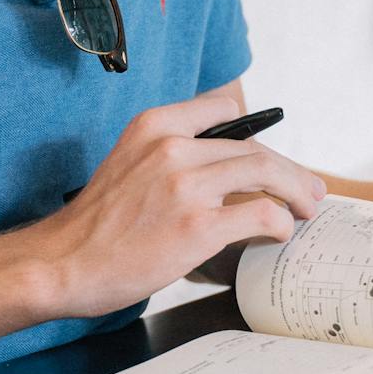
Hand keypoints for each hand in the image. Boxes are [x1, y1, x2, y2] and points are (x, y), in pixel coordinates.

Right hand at [25, 92, 328, 317]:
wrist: (63, 262)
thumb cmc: (96, 224)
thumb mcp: (128, 163)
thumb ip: (169, 155)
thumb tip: (219, 168)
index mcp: (154, 125)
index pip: (224, 111)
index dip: (255, 135)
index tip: (270, 155)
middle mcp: (172, 147)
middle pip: (253, 147)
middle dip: (289, 169)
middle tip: (309, 188)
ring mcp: (186, 186)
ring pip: (265, 172)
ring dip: (295, 191)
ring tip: (306, 208)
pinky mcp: (198, 226)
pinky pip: (260, 214)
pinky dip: (279, 223)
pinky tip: (279, 233)